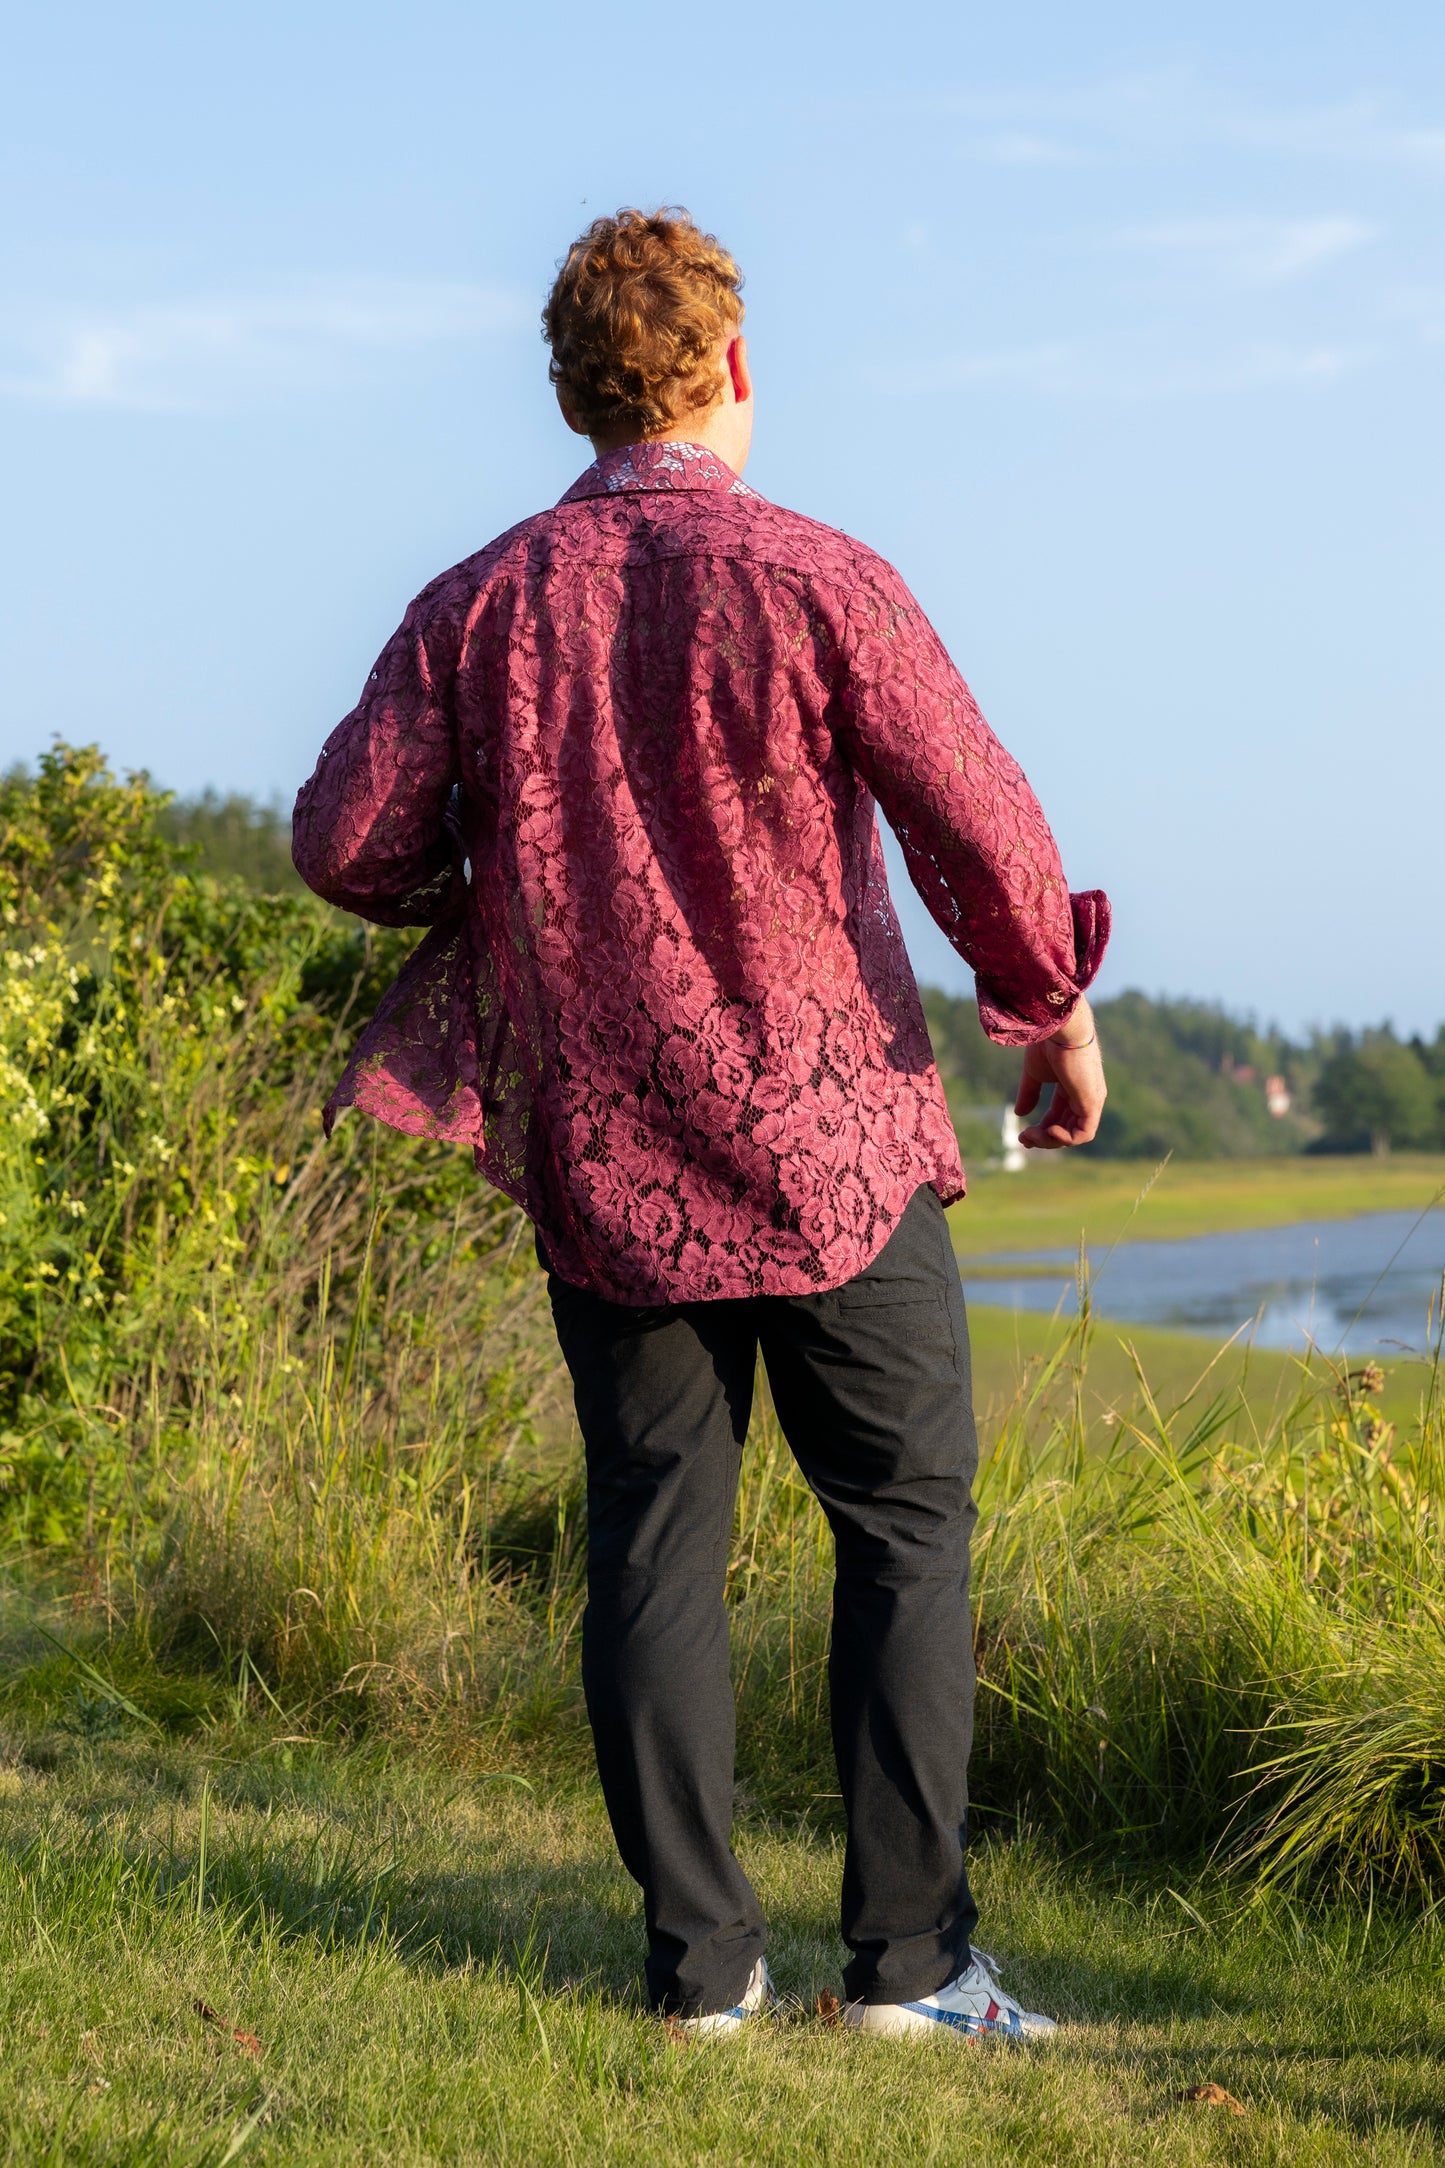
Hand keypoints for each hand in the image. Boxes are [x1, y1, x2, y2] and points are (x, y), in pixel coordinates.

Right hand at [1014, 1000, 1106, 1149]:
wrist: (1060, 1029)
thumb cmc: (1048, 1043)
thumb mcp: (1034, 1073)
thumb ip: (1029, 1094)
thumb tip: (1019, 1114)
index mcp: (1073, 1086)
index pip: (1060, 1115)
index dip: (1041, 1129)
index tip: (1022, 1135)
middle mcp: (1085, 1095)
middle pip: (1066, 1127)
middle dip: (1043, 1137)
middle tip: (1023, 1138)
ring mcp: (1091, 1100)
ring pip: (1074, 1134)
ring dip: (1049, 1140)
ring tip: (1029, 1135)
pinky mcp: (1092, 1102)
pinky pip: (1083, 1134)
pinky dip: (1065, 1139)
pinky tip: (1047, 1132)